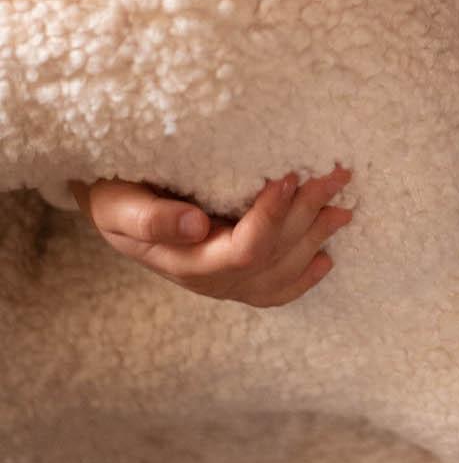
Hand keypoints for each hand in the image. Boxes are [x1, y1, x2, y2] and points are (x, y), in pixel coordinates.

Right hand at [67, 168, 353, 307]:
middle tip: (335, 174)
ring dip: (316, 238)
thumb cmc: (115, 196)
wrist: (111, 206)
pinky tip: (326, 259)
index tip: (289, 176)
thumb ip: (151, 219)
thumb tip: (196, 225)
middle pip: (273, 256)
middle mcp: (212, 279)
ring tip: (343, 207)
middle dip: (307, 215)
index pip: (244, 250)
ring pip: (283, 271)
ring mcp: (226, 282)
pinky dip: (305, 275)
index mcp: (186, 261)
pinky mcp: (237, 275)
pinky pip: (276, 288)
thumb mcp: (117, 204)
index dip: (271, 217)